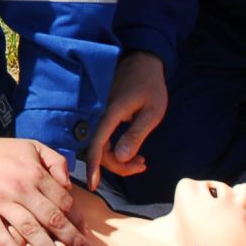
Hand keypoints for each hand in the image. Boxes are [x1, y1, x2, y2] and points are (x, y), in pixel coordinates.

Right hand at [0, 137, 90, 245]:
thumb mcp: (34, 147)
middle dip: (70, 239)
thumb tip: (69, 185)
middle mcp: (20, 188)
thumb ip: (56, 162)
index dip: (77, 219)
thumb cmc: (3, 152)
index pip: (63, 201)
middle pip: (50, 218)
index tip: (85, 234)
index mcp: (35, 173)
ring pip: (28, 228)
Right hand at [85, 53, 168, 189]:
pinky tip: (132, 150)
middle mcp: (99, 113)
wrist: (143, 60)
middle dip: (118, 165)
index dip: (93, 166)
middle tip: (143, 166)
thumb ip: (136, 134)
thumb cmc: (151, 85)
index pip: (96, 145)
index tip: (93, 185)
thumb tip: (120, 157)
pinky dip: (115, 148)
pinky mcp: (102, 112)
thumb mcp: (152, 112)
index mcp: (110, 112)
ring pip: (100, 144)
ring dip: (118, 158)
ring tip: (141, 161)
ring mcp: (99, 112)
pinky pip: (102, 135)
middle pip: (99, 149)